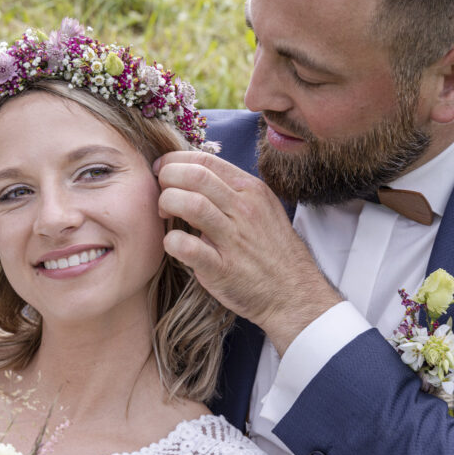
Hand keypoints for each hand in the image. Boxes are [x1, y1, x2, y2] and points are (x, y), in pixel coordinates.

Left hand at [156, 150, 340, 354]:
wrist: (294, 293)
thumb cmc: (271, 251)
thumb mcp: (261, 209)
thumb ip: (230, 191)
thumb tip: (193, 175)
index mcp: (250, 191)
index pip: (205, 160)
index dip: (174, 160)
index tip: (161, 170)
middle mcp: (244, 210)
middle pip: (195, 176)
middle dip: (166, 178)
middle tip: (160, 193)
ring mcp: (234, 239)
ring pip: (191, 204)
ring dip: (167, 204)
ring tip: (164, 216)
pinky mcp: (222, 268)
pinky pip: (188, 247)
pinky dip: (172, 242)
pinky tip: (172, 244)